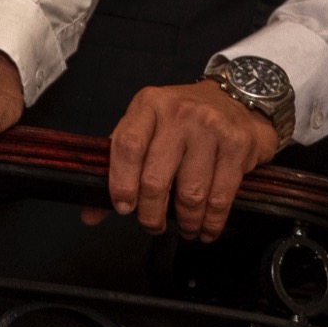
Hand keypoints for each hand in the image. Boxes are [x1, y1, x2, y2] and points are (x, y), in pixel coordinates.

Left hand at [105, 80, 282, 241]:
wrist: (237, 98)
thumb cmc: (182, 118)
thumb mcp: (146, 126)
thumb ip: (118, 164)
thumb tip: (91, 213)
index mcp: (148, 105)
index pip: (127, 146)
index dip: (121, 183)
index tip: (123, 208)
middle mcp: (178, 113)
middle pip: (156, 177)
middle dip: (151, 213)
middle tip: (152, 225)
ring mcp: (210, 128)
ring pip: (190, 193)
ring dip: (185, 221)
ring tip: (183, 228)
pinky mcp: (237, 145)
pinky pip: (221, 196)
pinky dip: (211, 221)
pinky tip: (206, 228)